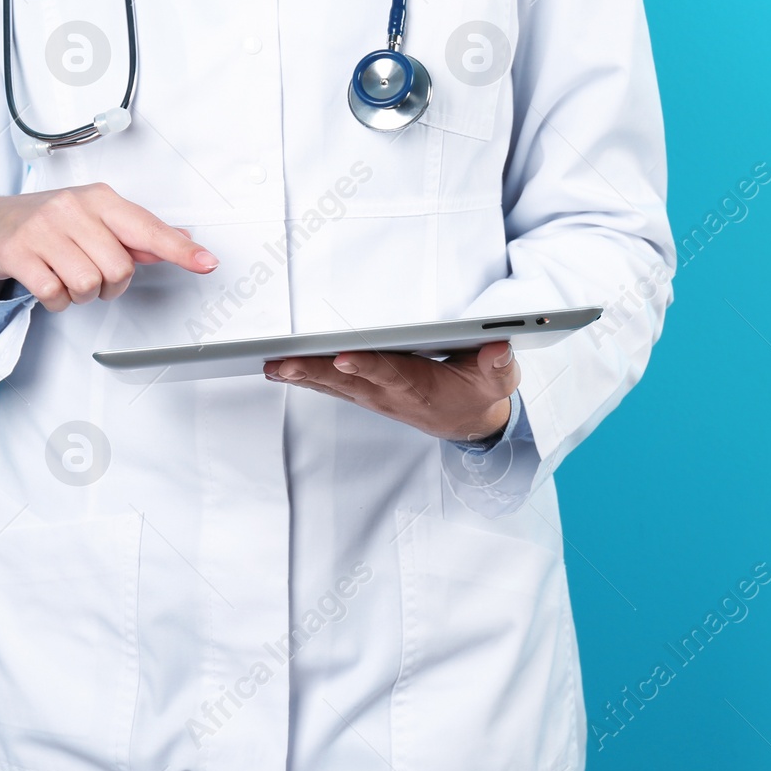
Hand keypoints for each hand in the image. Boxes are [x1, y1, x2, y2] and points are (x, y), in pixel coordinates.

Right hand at [0, 183, 217, 310]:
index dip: (178, 248)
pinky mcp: (17, 251)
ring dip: (81, 294)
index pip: (147, 227)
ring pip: (88, 284)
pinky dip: (56, 301)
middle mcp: (73, 208)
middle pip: (118, 268)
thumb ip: (135, 235)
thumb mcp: (92, 219)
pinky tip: (47, 284)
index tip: (206, 262)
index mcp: (99, 198)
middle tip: (91, 275)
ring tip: (66, 277)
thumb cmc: (46, 223)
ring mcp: (43, 228)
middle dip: (110, 284)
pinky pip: (55, 294)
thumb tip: (181, 240)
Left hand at [263, 340, 519, 442]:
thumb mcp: (499, 380)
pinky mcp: (364, 394)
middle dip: (315, 372)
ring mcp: (373, 396)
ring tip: (272, 365)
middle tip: (283, 363)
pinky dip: (304, 378)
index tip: (344, 358)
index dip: (367, 366)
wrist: (469, 422)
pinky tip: (280, 370)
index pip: (391, 373)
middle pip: (348, 382)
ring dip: (301, 376)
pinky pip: (330, 386)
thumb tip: (497, 348)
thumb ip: (498, 365)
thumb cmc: (479, 392)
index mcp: (420, 386)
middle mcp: (389, 394)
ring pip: (333, 385)